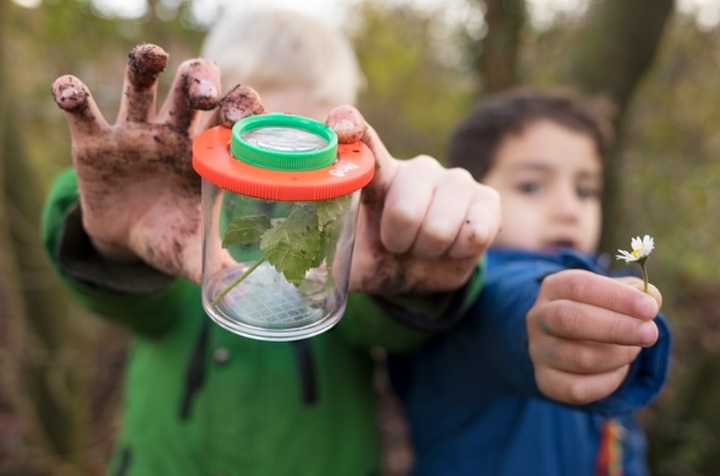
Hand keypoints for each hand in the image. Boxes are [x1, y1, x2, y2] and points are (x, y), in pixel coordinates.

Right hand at [51, 44, 263, 283]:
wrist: (125, 241)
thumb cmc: (170, 235)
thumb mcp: (191, 246)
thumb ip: (215, 260)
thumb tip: (244, 289)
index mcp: (210, 151)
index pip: (234, 112)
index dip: (242, 105)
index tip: (242, 117)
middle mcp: (177, 132)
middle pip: (193, 83)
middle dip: (201, 79)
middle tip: (204, 95)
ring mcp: (136, 132)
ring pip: (141, 82)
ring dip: (145, 64)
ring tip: (153, 58)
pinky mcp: (96, 141)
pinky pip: (83, 110)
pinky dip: (73, 95)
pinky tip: (70, 92)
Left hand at [326, 106, 500, 294]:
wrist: (425, 273)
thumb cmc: (382, 256)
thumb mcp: (352, 258)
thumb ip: (326, 256)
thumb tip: (293, 271)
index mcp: (377, 174)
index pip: (363, 141)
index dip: (352, 128)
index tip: (341, 124)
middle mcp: (416, 169)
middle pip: (405, 208)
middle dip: (399, 241)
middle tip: (397, 244)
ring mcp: (455, 179)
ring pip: (439, 227)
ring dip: (428, 250)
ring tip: (424, 247)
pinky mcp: (486, 198)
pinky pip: (474, 233)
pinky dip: (458, 254)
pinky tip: (452, 247)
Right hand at [527, 270, 661, 404]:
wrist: (562, 342)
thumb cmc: (596, 311)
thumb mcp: (612, 293)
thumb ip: (635, 292)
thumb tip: (651, 300)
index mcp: (554, 288)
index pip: (579, 286)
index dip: (616, 297)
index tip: (650, 308)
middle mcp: (539, 317)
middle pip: (570, 319)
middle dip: (616, 328)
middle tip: (650, 333)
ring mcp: (539, 351)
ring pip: (580, 358)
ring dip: (619, 355)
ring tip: (634, 349)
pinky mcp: (546, 381)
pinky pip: (580, 389)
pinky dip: (609, 381)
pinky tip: (618, 369)